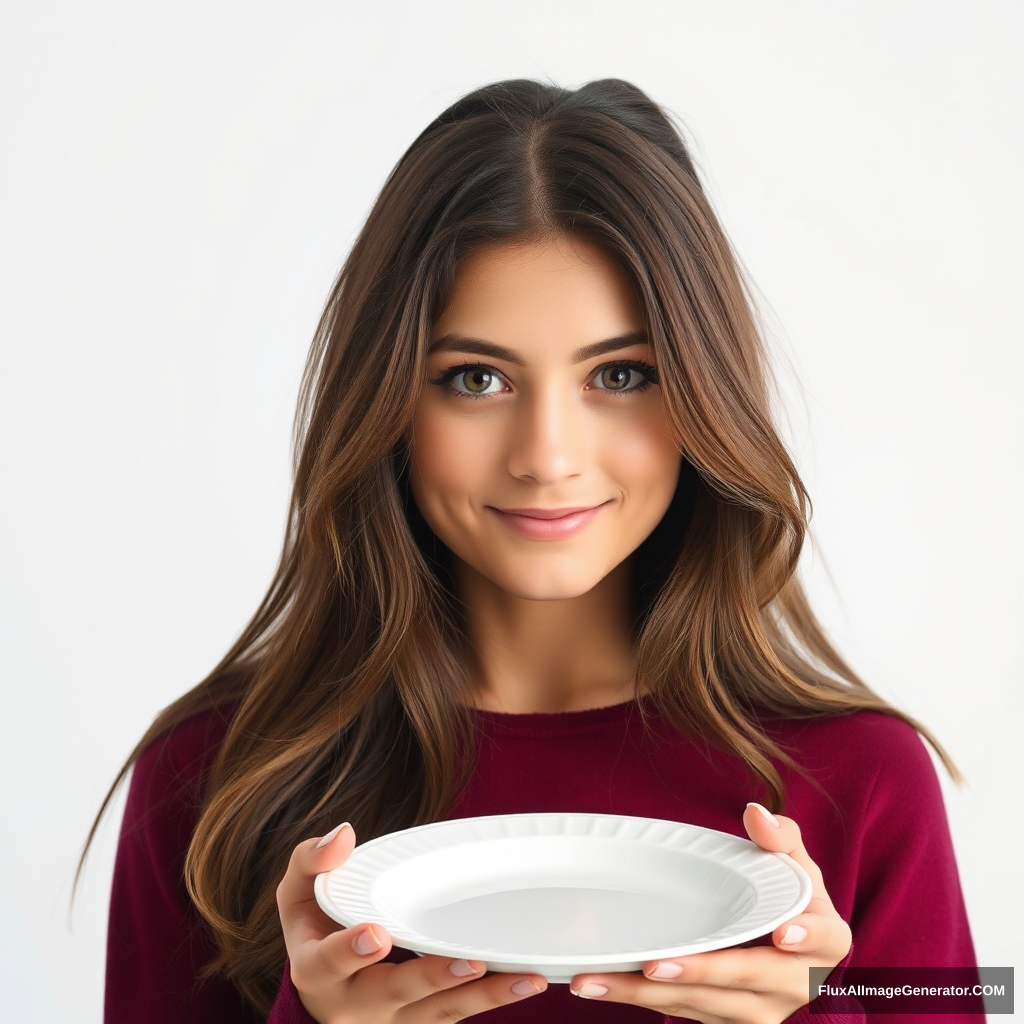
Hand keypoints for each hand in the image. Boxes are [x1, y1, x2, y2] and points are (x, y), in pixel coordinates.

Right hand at [276, 823, 547, 1022]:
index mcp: (317, 971)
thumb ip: (312, 862)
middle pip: (397, 993)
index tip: (378, 935)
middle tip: (469, 960)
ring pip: (440, 1011)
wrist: (324, 990)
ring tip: (524, 979)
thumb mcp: (298, 893)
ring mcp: (395, 1021)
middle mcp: (356, 1005)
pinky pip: (459, 1013)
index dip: (351, 951)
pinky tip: (527, 981)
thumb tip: (342, 835)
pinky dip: (494, 998)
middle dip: (433, 976)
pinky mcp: (425, 1023)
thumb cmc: (316, 928)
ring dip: (484, 995)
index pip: (328, 963)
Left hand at [568, 804, 851, 1023]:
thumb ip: (781, 837)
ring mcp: (759, 1010)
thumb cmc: (788, 894)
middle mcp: (796, 985)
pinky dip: (638, 999)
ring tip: (595, 979)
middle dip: (699, 973)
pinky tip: (599, 984)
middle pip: (745, 980)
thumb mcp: (794, 863)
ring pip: (702, 1004)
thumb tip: (757, 813)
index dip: (804, 938)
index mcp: (825, 941)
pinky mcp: (724, 1019)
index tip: (781, 933)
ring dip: (646, 995)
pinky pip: (681, 1012)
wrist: (787, 940)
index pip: (821, 939)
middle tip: (654, 965)